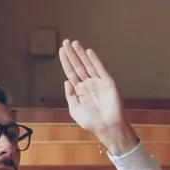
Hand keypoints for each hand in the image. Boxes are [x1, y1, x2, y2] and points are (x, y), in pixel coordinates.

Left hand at [59, 40, 133, 154]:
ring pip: (88, 65)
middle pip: (78, 66)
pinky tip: (89, 52)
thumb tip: (66, 82)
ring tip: (74, 43)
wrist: (107, 127)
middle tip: (65, 42)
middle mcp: (89, 84)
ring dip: (81, 54)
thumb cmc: (92, 122)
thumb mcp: (75, 109)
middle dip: (71, 54)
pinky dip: (95, 60)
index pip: (71, 72)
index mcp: (80, 90)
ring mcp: (98, 82)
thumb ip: (70, 95)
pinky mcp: (108, 82)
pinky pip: (100, 69)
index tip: (61, 51)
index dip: (66, 61)